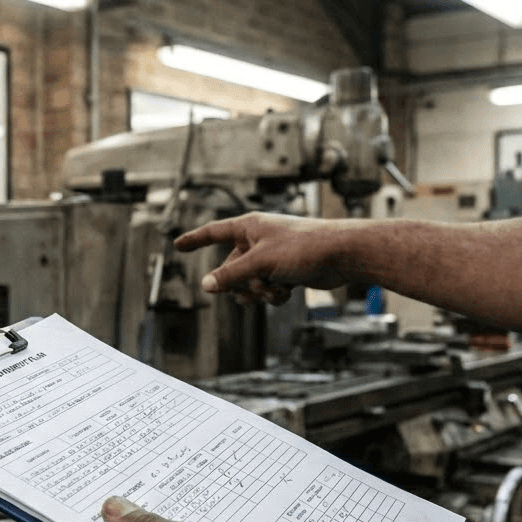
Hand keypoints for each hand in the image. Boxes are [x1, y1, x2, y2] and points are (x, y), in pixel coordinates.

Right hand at [174, 213, 357, 303]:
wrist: (343, 255)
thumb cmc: (305, 247)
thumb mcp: (260, 262)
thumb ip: (230, 275)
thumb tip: (206, 285)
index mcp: (249, 227)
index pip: (214, 232)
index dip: (195, 240)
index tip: (178, 245)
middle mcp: (258, 240)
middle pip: (231, 268)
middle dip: (240, 283)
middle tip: (254, 286)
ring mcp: (272, 257)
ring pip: (249, 282)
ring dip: (258, 291)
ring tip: (275, 288)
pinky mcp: (286, 271)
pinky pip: (266, 289)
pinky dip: (274, 294)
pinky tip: (289, 290)